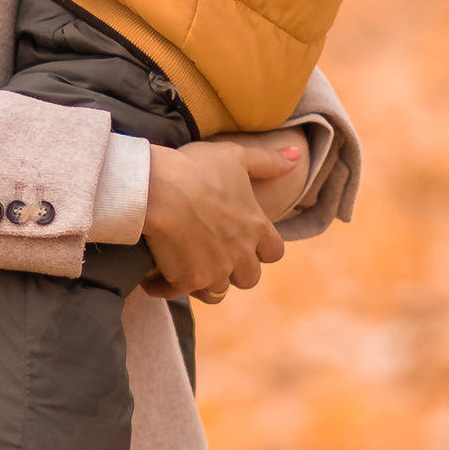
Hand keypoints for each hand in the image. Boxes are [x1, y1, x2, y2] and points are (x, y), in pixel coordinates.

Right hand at [139, 137, 303, 302]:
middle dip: (236, 271)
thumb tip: (296, 156)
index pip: (274, 252)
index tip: (246, 242)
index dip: (261, 250)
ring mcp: (215, 271)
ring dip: (203, 280)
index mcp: (256, 227)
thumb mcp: (236, 156)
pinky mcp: (188, 282)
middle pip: (249, 278)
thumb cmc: (197, 169)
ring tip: (186, 266)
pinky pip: (178, 294)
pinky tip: (152, 278)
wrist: (158, 189)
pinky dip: (165, 287)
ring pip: (218, 290)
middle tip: (215, 256)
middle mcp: (240, 254)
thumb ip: (268, 161)